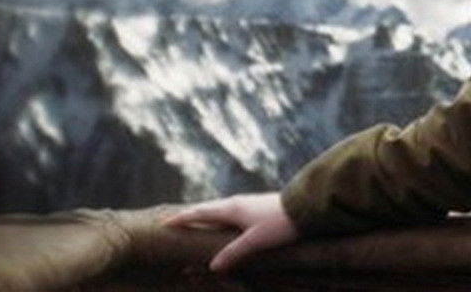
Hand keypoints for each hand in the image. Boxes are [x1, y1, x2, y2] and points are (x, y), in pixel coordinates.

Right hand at [162, 192, 299, 271]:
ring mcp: (246, 203)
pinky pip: (228, 211)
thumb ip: (233, 253)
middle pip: (206, 208)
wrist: (306, 207)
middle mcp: (236, 202)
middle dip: (189, 215)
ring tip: (193, 222)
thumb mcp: (255, 241)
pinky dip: (217, 216)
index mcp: (231, 209)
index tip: (164, 223)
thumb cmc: (280, 224)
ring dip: (203, 215)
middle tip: (173, 221)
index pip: (200, 213)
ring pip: (218, 209)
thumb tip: (211, 267)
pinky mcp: (256, 206)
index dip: (181, 219)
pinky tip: (222, 222)